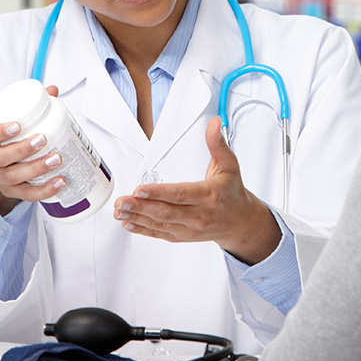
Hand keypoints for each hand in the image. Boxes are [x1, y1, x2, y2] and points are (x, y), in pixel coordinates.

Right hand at [0, 84, 64, 215]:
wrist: (1, 163)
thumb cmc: (7, 135)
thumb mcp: (12, 118)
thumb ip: (30, 104)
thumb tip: (53, 90)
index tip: (17, 126)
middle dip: (21, 150)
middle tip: (43, 140)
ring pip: (12, 177)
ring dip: (36, 169)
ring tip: (57, 159)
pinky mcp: (9, 192)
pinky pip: (25, 195)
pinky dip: (44, 190)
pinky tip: (59, 182)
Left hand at [112, 116, 280, 264]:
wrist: (241, 222)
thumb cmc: (232, 192)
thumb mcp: (229, 166)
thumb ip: (218, 144)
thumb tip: (214, 123)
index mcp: (209, 196)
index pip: (181, 194)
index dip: (159, 193)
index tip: (140, 189)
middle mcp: (199, 215)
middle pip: (166, 212)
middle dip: (140, 206)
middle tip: (121, 201)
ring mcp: (190, 228)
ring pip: (160, 224)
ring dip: (137, 218)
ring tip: (119, 211)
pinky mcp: (183, 236)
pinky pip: (161, 234)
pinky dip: (143, 230)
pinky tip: (129, 223)